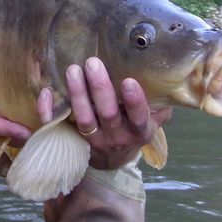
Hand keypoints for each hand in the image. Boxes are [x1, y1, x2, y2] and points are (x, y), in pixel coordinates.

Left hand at [38, 57, 172, 170]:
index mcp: (139, 131)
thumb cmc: (135, 125)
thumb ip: (160, 103)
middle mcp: (116, 136)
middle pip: (107, 114)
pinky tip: (47, 91)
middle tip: (93, 63)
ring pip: (83, 119)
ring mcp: (93, 139)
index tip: (129, 82)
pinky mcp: (73, 138)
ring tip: (73, 69)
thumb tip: (174, 78)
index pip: (139, 118)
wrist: (113, 158)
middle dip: (100, 88)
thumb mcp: (153, 119)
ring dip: (77, 94)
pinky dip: (49, 110)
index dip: (134, 102)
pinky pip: (58, 125)